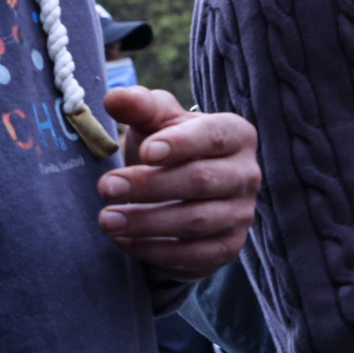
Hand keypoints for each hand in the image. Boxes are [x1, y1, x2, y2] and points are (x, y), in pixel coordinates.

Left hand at [96, 87, 258, 277]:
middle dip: (150, 185)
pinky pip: (193, 254)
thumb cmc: (165, 148)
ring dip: (146, 221)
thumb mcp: (153, 122)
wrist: (178, 195)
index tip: (146, 152)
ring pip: (197, 221)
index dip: (181, 144)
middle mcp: (248, 174)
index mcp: (236, 135)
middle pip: (202, 180)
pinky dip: (154, 249)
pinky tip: (123, 240)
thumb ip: (138, 106)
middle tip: (106, 187)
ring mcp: (242, 214)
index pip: (214, 137)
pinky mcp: (228, 247)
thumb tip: (113, 98)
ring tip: (106, 219)